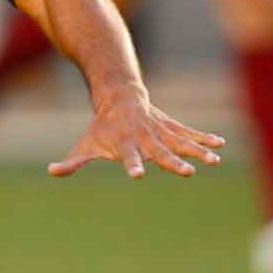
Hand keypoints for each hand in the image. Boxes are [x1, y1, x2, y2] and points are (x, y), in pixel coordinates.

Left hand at [49, 90, 224, 178]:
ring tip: (214, 160)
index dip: (132, 165)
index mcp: (125, 143)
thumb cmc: (100, 127)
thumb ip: (72, 161)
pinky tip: (220, 144)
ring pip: (181, 141)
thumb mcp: (85, 144)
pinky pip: (189, 133)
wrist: (118, 96)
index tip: (139, 175)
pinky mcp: (170, 127)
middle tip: (187, 172)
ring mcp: (160, 131)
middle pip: (161, 152)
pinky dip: (204, 138)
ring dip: (197, 150)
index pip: (128, 157)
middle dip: (174, 162)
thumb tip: (52, 171)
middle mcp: (144, 137)